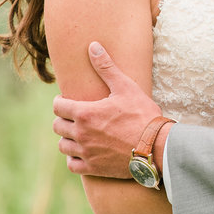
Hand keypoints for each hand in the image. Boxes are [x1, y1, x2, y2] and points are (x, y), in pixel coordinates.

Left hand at [53, 41, 161, 177]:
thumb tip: (93, 46)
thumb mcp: (125, 87)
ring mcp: (85, 152)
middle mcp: (80, 133)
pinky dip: (74, 158)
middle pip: (57, 126)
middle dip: (64, 119)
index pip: (58, 106)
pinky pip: (72, 164)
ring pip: (63, 145)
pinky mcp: (93, 168)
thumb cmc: (142, 114)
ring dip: (68, 138)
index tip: (68, 101)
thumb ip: (106, 67)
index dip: (61, 102)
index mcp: (84, 113)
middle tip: (75, 116)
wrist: (156, 146)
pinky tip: (82, 152)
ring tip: (78, 134)